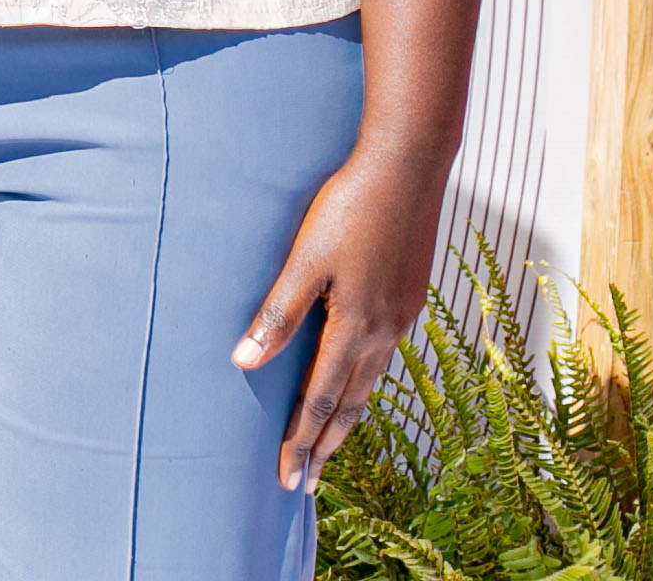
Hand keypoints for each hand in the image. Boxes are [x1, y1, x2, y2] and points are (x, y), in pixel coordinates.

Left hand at [236, 138, 445, 491]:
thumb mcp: (304, 260)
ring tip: (327, 445)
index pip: (320, 400)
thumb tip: (245, 363)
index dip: (301, 441)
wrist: (407, 168)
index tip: (287, 479)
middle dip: (324, 445)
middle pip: (348, 404)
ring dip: (345, 419)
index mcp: (355, 327)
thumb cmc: (349, 207)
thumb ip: (278, 313)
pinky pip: (381, 358)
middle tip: (304, 484)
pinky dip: (363, 384)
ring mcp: (400, 317)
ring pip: (368, 383)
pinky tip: (356, 381)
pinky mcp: (407, 298)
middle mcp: (383, 332)